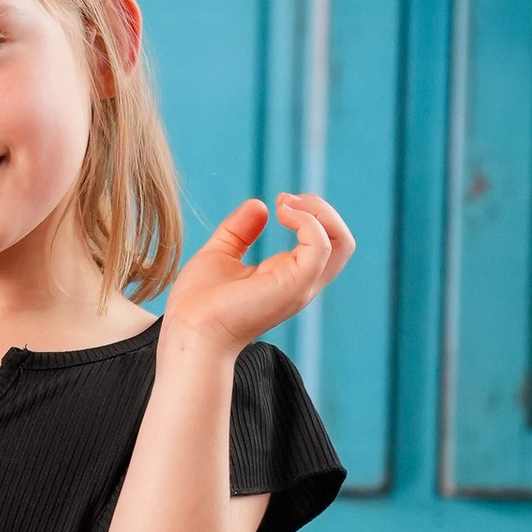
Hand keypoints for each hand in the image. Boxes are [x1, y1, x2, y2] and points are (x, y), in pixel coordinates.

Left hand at [161, 193, 354, 358]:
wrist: (189, 332)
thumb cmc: (197, 304)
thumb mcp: (220, 255)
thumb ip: (240, 231)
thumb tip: (259, 205)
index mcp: (287, 277)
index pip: (324, 244)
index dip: (309, 215)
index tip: (279, 202)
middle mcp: (301, 284)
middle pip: (342, 242)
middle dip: (321, 209)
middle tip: (285, 200)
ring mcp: (300, 286)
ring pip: (341, 242)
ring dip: (317, 211)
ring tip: (284, 204)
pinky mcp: (294, 285)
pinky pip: (321, 246)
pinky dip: (306, 221)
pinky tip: (279, 214)